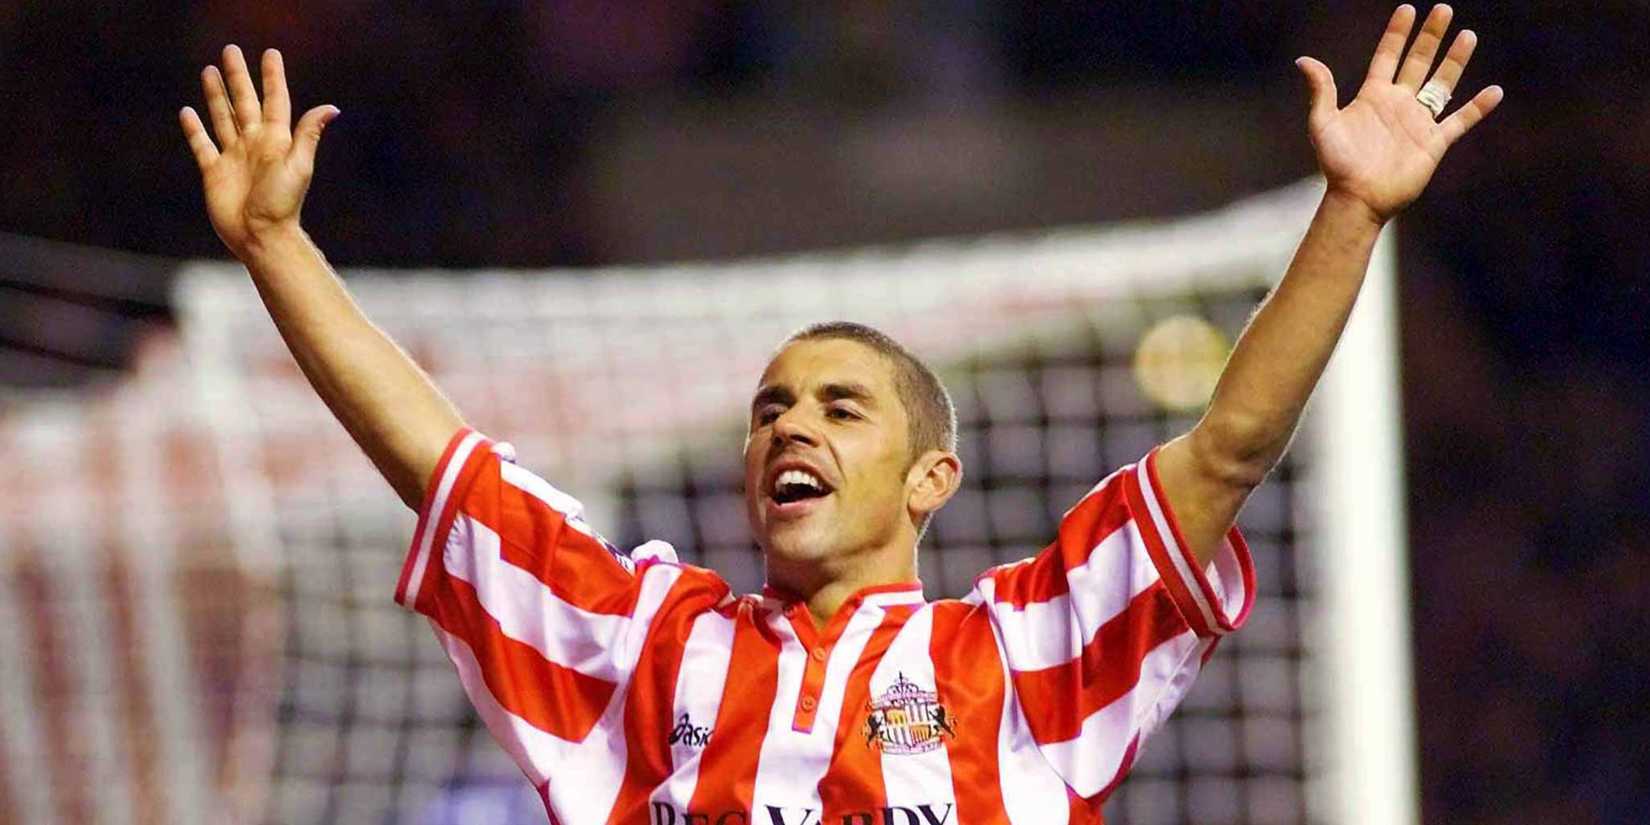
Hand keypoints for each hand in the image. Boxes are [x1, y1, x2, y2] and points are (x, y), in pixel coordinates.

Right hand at [179, 46, 338, 258]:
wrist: (260, 235)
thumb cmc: (282, 203)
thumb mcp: (298, 165)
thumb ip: (308, 135)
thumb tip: (332, 108)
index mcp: (275, 140)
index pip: (275, 100)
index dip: (273, 77)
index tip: (270, 53)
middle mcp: (254, 144)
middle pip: (244, 102)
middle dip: (238, 77)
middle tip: (230, 50)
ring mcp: (234, 157)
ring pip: (223, 117)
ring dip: (216, 96)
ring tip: (209, 71)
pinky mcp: (214, 172)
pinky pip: (203, 145)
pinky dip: (195, 129)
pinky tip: (188, 112)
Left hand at [1296, 4, 1502, 222]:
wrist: (1357, 197)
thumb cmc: (1337, 163)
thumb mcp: (1323, 123)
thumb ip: (1320, 90)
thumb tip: (1303, 60)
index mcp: (1373, 96)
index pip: (1388, 56)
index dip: (1397, 33)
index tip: (1407, 8)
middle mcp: (1398, 104)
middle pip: (1418, 62)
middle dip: (1430, 36)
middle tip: (1443, 10)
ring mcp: (1418, 122)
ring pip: (1442, 84)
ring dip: (1455, 60)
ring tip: (1467, 35)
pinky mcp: (1434, 143)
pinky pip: (1460, 120)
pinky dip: (1478, 107)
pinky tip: (1495, 91)